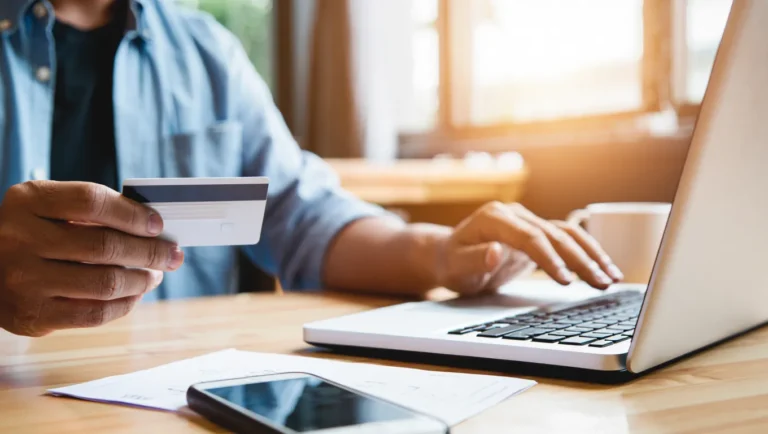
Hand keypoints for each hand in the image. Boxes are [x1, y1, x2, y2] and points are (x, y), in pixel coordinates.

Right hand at [0, 181, 184, 336]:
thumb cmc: (29, 234)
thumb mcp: (45, 208)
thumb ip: (90, 210)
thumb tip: (152, 228)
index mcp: (27, 201)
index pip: (92, 201)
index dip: (132, 213)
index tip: (158, 225)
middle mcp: (20, 238)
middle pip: (104, 245)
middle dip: (149, 251)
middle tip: (171, 254)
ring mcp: (24, 280)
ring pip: (105, 282)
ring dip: (142, 280)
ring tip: (154, 274)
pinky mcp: (32, 315)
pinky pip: (94, 313)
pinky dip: (124, 304)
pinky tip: (134, 294)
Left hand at [434, 202, 622, 294]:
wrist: (450, 255)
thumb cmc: (452, 262)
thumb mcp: (456, 266)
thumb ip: (476, 258)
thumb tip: (496, 251)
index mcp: (495, 218)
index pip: (529, 237)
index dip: (549, 258)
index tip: (565, 281)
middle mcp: (516, 215)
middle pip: (554, 235)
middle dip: (580, 260)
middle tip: (601, 283)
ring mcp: (529, 222)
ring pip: (567, 234)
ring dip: (591, 255)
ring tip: (611, 278)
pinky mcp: (538, 233)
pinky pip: (567, 240)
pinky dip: (587, 253)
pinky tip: (605, 269)